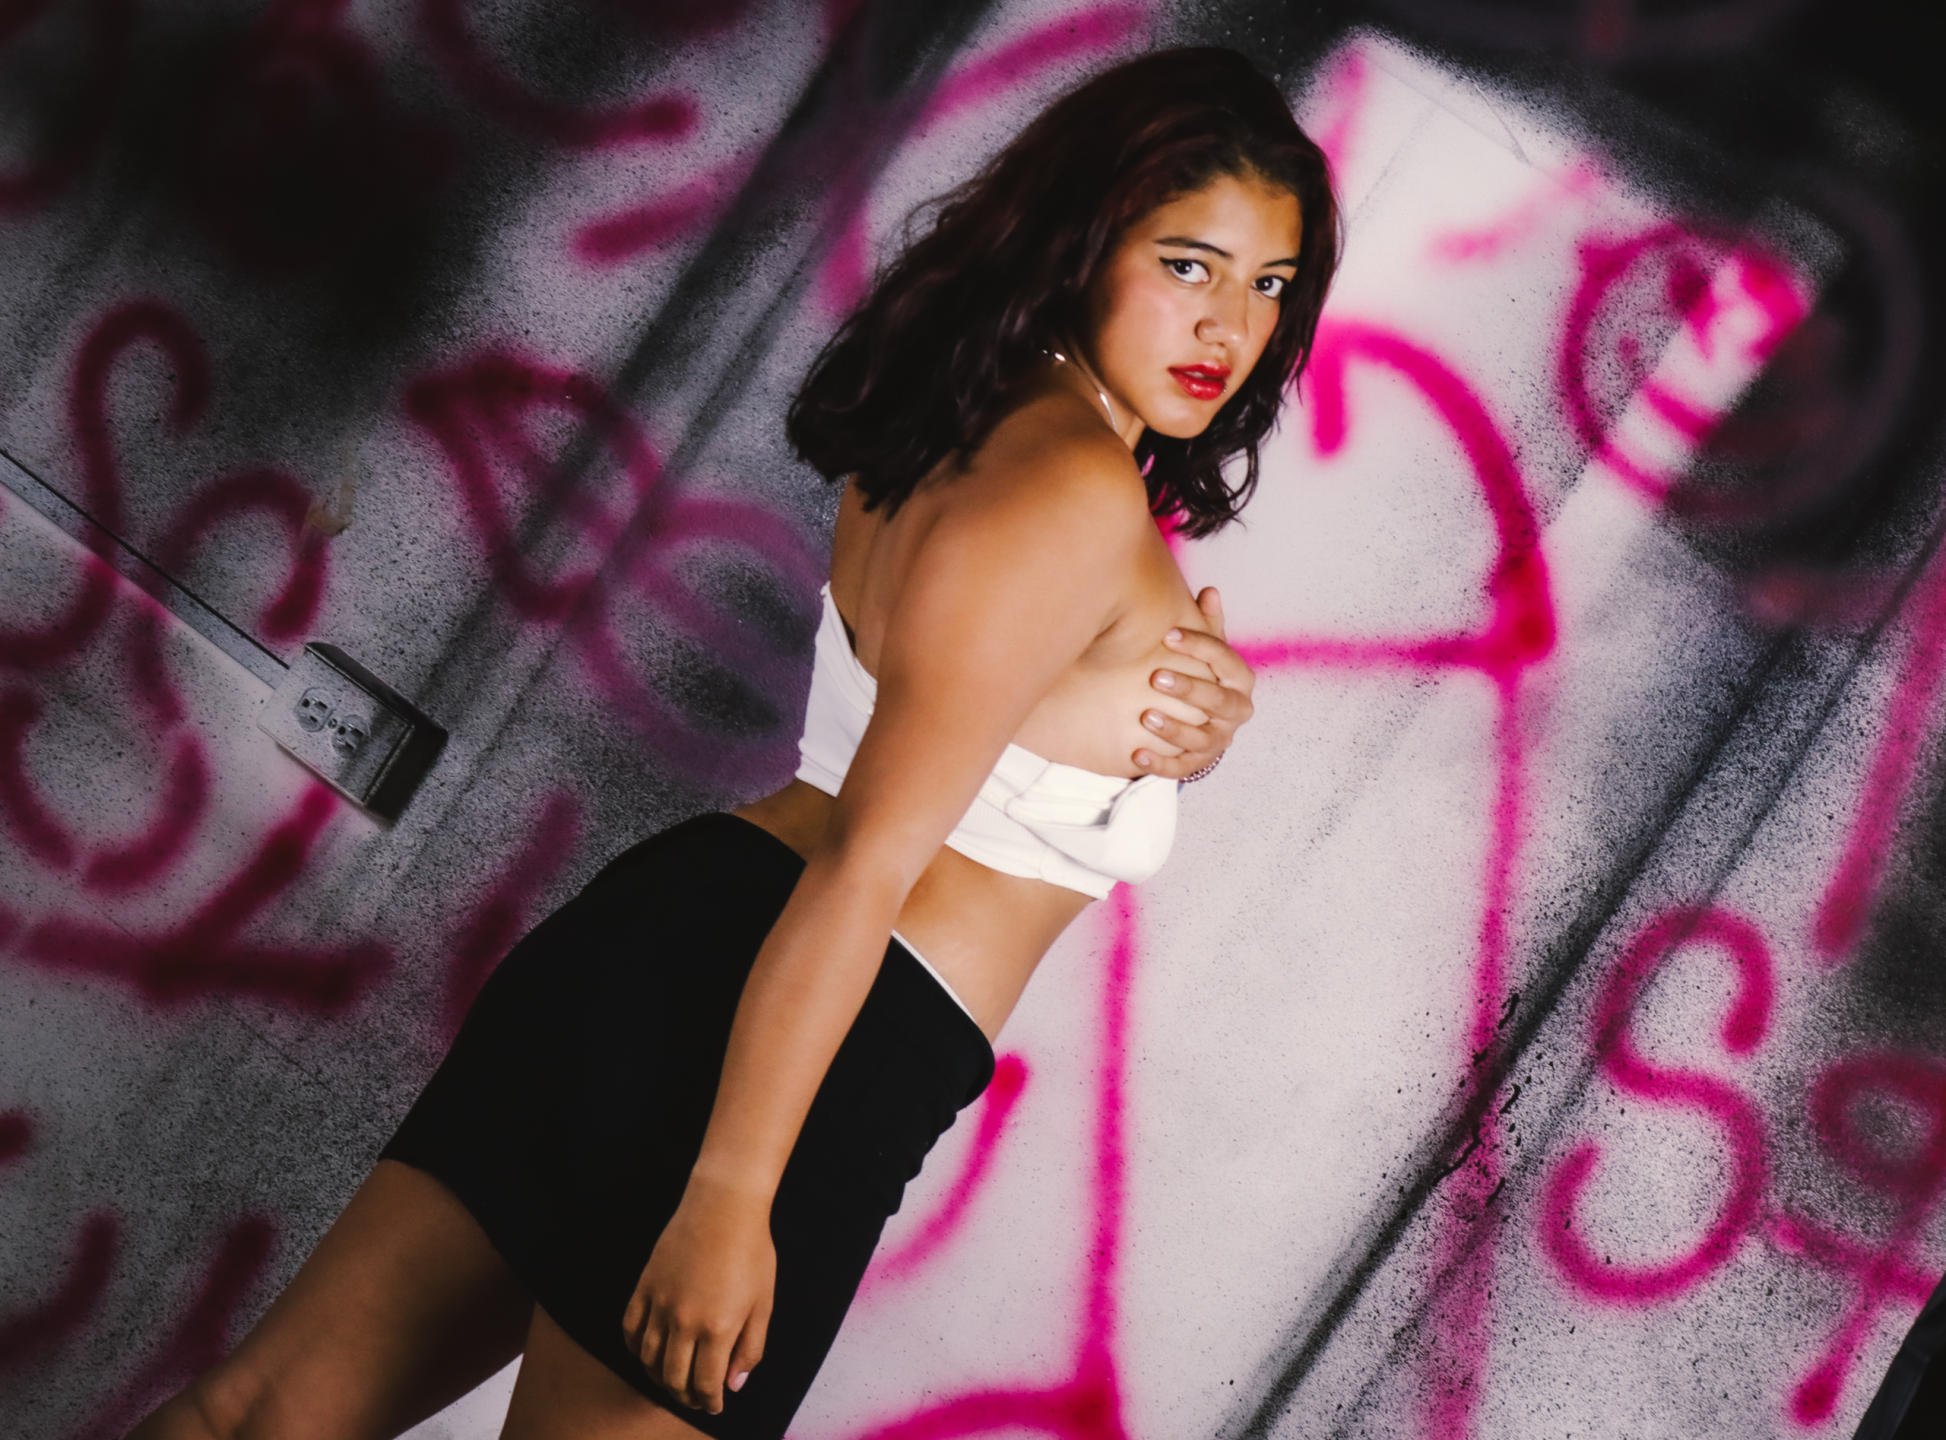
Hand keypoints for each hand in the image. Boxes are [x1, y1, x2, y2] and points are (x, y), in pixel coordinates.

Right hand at [622, 1176, 773, 1414]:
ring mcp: (660, 1304)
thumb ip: (750, 1348)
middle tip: (695, 1398)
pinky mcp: (645, 1286)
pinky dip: (635, 1349)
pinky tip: (647, 1353)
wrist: (724, 1206)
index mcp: (718, 1328)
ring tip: (673, 1380)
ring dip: (659, 1377)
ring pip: (648, 1359)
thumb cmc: (752, 1251)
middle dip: (685, 1396)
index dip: (709, 1402)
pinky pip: (630, 1329)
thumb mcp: (764, 1303)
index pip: (705, 1384)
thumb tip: (734, 1384)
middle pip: (673, 1378)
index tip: (714, 1405)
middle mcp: (684, 1321)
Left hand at [1132, 586, 1255, 778]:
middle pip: (1218, 702)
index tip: (1169, 635)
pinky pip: (1181, 767)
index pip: (1227, 662)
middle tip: (1156, 676)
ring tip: (1146, 716)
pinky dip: (1160, 765)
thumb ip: (1209, 624)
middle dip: (1189, 689)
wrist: (1202, 719)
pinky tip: (1138, 755)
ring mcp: (1218, 740)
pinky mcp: (1199, 763)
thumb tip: (1210, 591)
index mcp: (1239, 682)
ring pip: (1200, 738)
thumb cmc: (1206, 676)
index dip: (1201, 647)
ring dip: (1174, 729)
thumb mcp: (1209, 651)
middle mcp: (1235, 712)